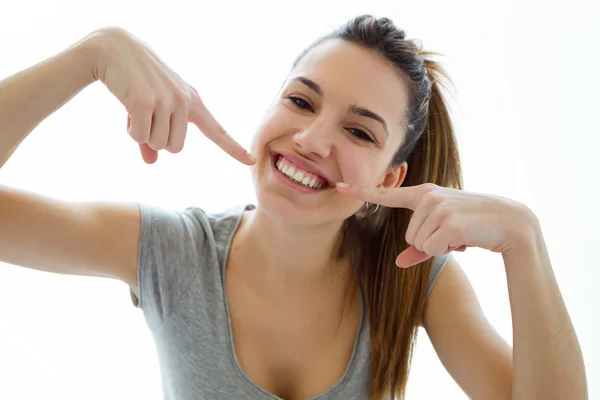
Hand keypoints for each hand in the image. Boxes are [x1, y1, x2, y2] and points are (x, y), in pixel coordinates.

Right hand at [85, 27, 255, 164]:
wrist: (114, 49)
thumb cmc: (136, 82)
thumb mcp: (152, 108)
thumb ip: (154, 136)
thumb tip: (152, 162)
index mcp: (192, 102)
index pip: (217, 130)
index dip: (233, 148)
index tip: (251, 161)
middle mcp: (184, 101)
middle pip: (175, 148)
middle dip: (156, 139)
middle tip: (144, 116)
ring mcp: (166, 101)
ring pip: (158, 144)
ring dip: (141, 133)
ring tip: (135, 107)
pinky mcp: (145, 102)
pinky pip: (140, 137)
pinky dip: (130, 131)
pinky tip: (126, 108)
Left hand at [336, 182, 536, 267]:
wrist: (511, 224)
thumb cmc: (475, 228)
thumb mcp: (445, 234)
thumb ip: (419, 248)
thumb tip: (398, 264)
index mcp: (425, 194)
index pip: (388, 195)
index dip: (362, 192)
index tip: (340, 188)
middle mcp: (428, 196)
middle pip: (409, 236)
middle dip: (431, 242)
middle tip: (455, 234)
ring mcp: (438, 207)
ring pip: (419, 244)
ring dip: (440, 247)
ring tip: (461, 234)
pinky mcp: (447, 221)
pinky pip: (431, 250)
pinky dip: (446, 251)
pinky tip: (464, 241)